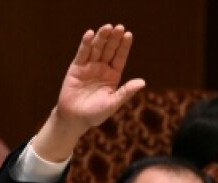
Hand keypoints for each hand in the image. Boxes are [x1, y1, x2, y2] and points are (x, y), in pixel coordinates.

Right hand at [32, 24, 145, 160]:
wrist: (74, 119)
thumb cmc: (95, 114)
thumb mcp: (113, 103)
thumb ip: (126, 92)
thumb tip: (142, 82)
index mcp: (113, 75)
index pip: (120, 57)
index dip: (124, 46)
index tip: (128, 34)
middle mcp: (102, 68)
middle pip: (109, 50)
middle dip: (113, 39)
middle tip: (119, 27)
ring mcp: (89, 67)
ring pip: (96, 49)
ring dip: (101, 38)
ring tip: (107, 28)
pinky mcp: (76, 68)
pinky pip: (82, 54)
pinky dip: (85, 44)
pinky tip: (90, 34)